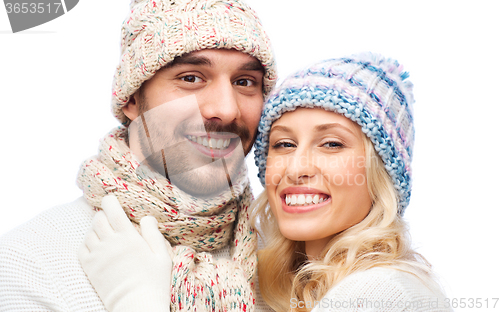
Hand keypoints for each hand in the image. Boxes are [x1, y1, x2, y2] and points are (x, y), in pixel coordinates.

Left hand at [79, 195, 171, 311]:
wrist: (136, 305)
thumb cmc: (154, 281)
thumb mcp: (162, 255)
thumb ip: (153, 233)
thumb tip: (147, 217)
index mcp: (128, 237)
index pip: (113, 210)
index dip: (109, 201)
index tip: (111, 199)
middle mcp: (110, 243)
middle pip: (98, 219)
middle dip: (103, 214)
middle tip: (111, 217)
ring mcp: (98, 255)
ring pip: (90, 232)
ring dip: (96, 229)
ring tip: (105, 232)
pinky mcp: (90, 268)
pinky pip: (82, 248)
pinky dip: (87, 243)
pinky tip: (96, 246)